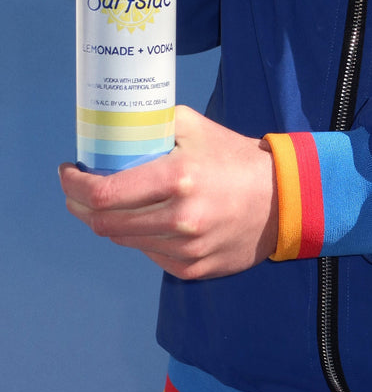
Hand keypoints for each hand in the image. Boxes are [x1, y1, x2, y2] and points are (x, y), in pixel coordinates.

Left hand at [59, 106, 277, 279]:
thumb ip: (156, 123)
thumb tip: (116, 124)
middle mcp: (180, 218)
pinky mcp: (193, 269)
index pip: (105, 194)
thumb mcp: (197, 128)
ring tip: (110, 202)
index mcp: (178, 178)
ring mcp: (186, 249)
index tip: (69, 172)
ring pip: (124, 240)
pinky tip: (146, 219)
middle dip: (81, 205)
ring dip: (108, 221)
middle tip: (79, 189)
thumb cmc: (237, 159)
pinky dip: (139, 236)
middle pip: (105, 224)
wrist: (283, 200)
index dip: (75, 186)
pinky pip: (149, 254)